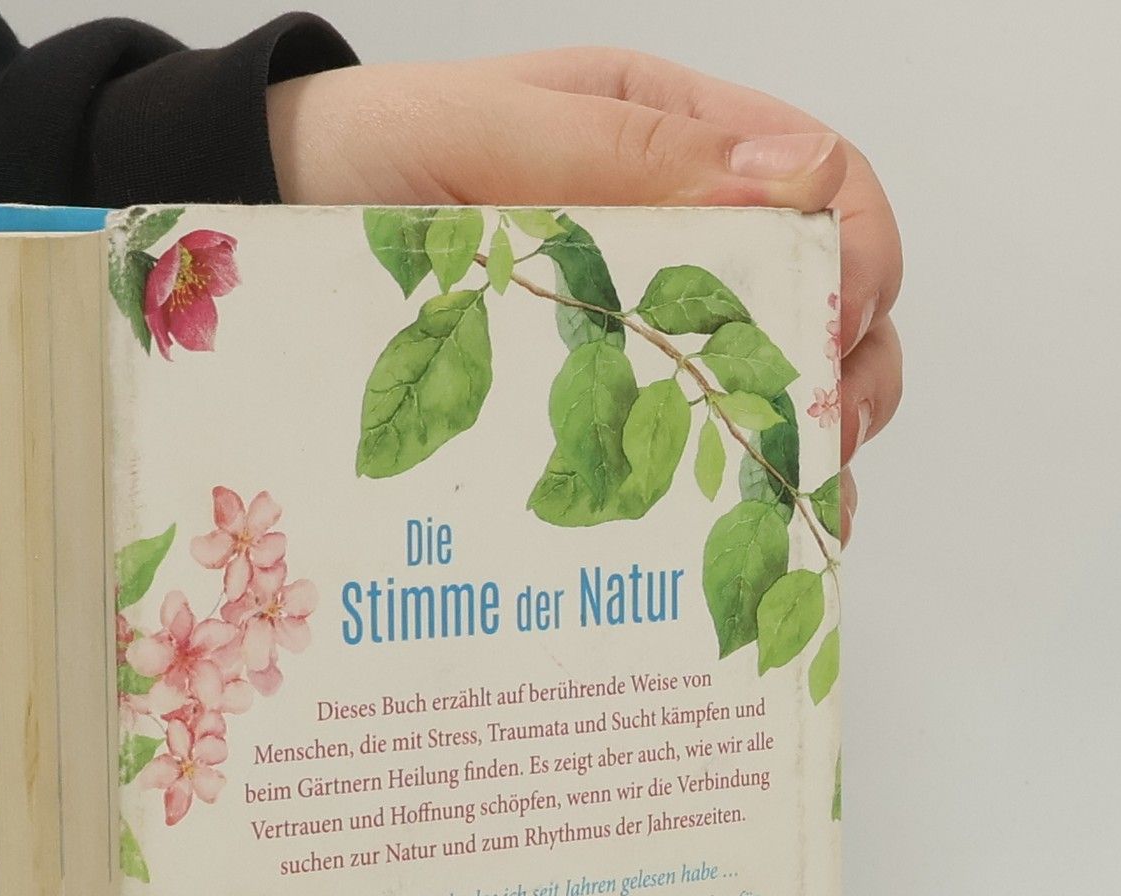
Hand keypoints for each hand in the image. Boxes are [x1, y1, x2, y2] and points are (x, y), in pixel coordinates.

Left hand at [268, 47, 900, 538]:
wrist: (263, 222)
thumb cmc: (362, 160)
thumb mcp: (491, 131)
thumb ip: (631, 152)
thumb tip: (798, 179)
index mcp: (675, 141)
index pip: (828, 187)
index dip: (857, 259)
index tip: (833, 328)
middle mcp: (679, 238)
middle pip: (825, 302)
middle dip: (845, 372)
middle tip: (822, 443)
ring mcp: (641, 333)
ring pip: (773, 386)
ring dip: (804, 445)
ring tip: (801, 504)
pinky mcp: (594, 414)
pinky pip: (688, 457)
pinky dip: (733, 499)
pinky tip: (741, 538)